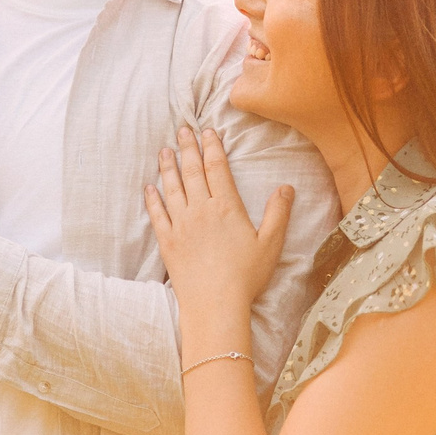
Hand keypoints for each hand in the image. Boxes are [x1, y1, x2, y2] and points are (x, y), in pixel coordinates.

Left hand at [146, 125, 291, 316]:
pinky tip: (149, 187)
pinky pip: (157, 214)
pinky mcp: (167, 242)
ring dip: (168, 167)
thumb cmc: (246, 276)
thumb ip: (278, 213)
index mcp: (226, 207)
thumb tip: (286, 187)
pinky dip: (153, 199)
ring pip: (172, 188)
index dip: (212, 146)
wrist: (215, 304)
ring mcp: (181, 225)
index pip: (217, 167)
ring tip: (164, 151)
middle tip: (182, 130)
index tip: (208, 131)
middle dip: (188, 148)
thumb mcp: (271, 244)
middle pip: (192, 171)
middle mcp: (200, 210)